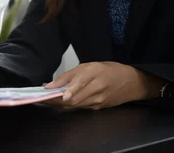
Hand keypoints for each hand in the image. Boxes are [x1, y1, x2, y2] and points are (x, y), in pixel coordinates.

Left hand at [44, 62, 161, 109]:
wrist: (132, 82)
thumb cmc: (109, 70)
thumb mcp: (88, 66)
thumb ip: (69, 76)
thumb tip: (50, 85)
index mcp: (94, 73)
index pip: (74, 84)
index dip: (60, 91)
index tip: (46, 92)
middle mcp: (97, 89)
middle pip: (72, 99)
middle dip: (55, 100)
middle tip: (41, 98)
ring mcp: (99, 101)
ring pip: (75, 105)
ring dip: (60, 104)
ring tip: (48, 100)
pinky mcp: (100, 108)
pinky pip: (81, 107)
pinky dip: (70, 105)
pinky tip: (62, 101)